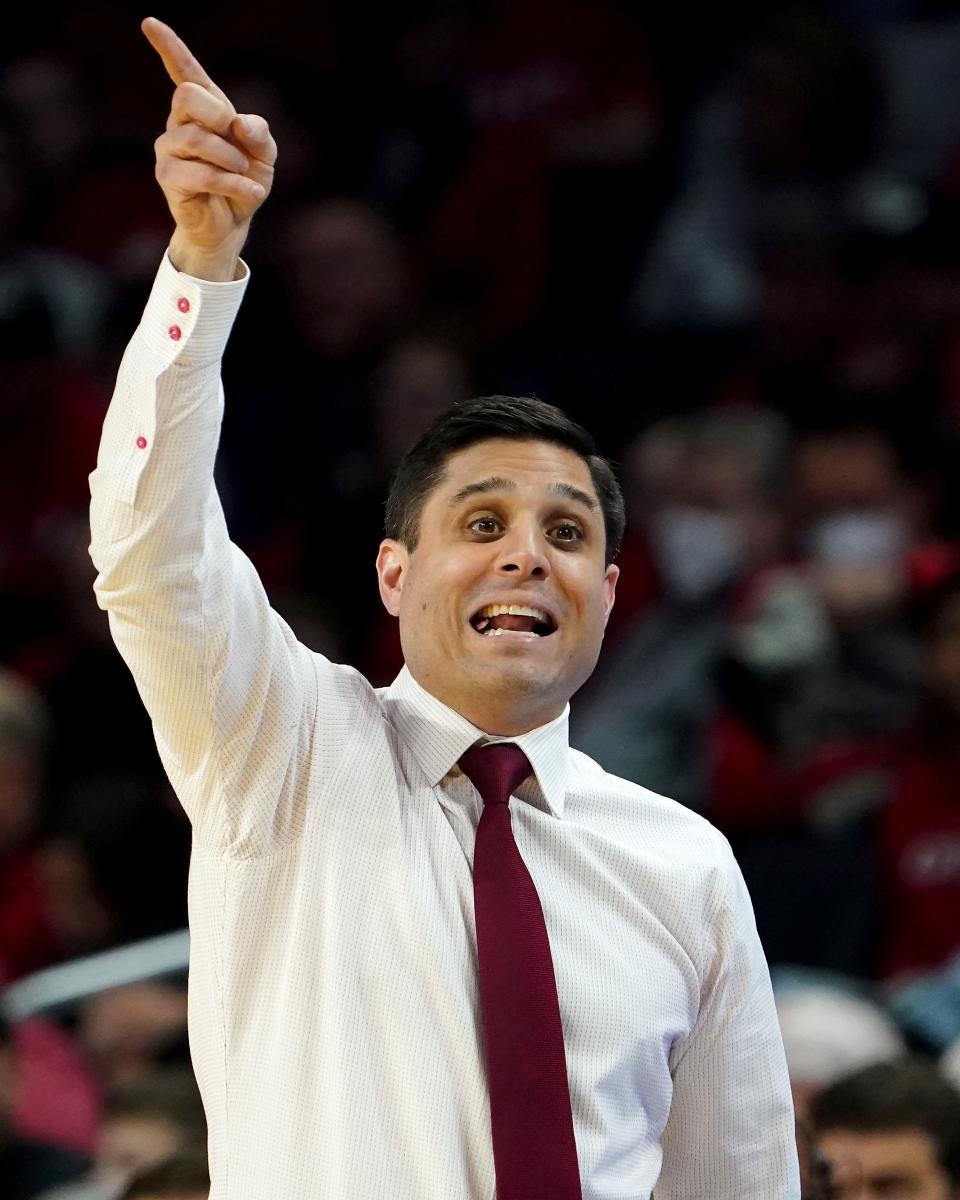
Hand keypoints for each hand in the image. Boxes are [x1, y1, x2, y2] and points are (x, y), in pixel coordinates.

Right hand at [142, 16, 276, 279]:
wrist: (233, 224)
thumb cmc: (244, 182)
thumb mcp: (264, 156)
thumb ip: (259, 133)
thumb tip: (238, 122)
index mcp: (204, 110)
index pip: (184, 72)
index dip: (169, 47)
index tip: (149, 23)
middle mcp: (179, 123)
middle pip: (186, 96)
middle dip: (218, 115)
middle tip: (236, 139)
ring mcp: (169, 149)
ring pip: (196, 138)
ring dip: (231, 159)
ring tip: (244, 174)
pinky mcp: (168, 177)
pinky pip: (201, 173)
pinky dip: (232, 183)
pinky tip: (249, 192)